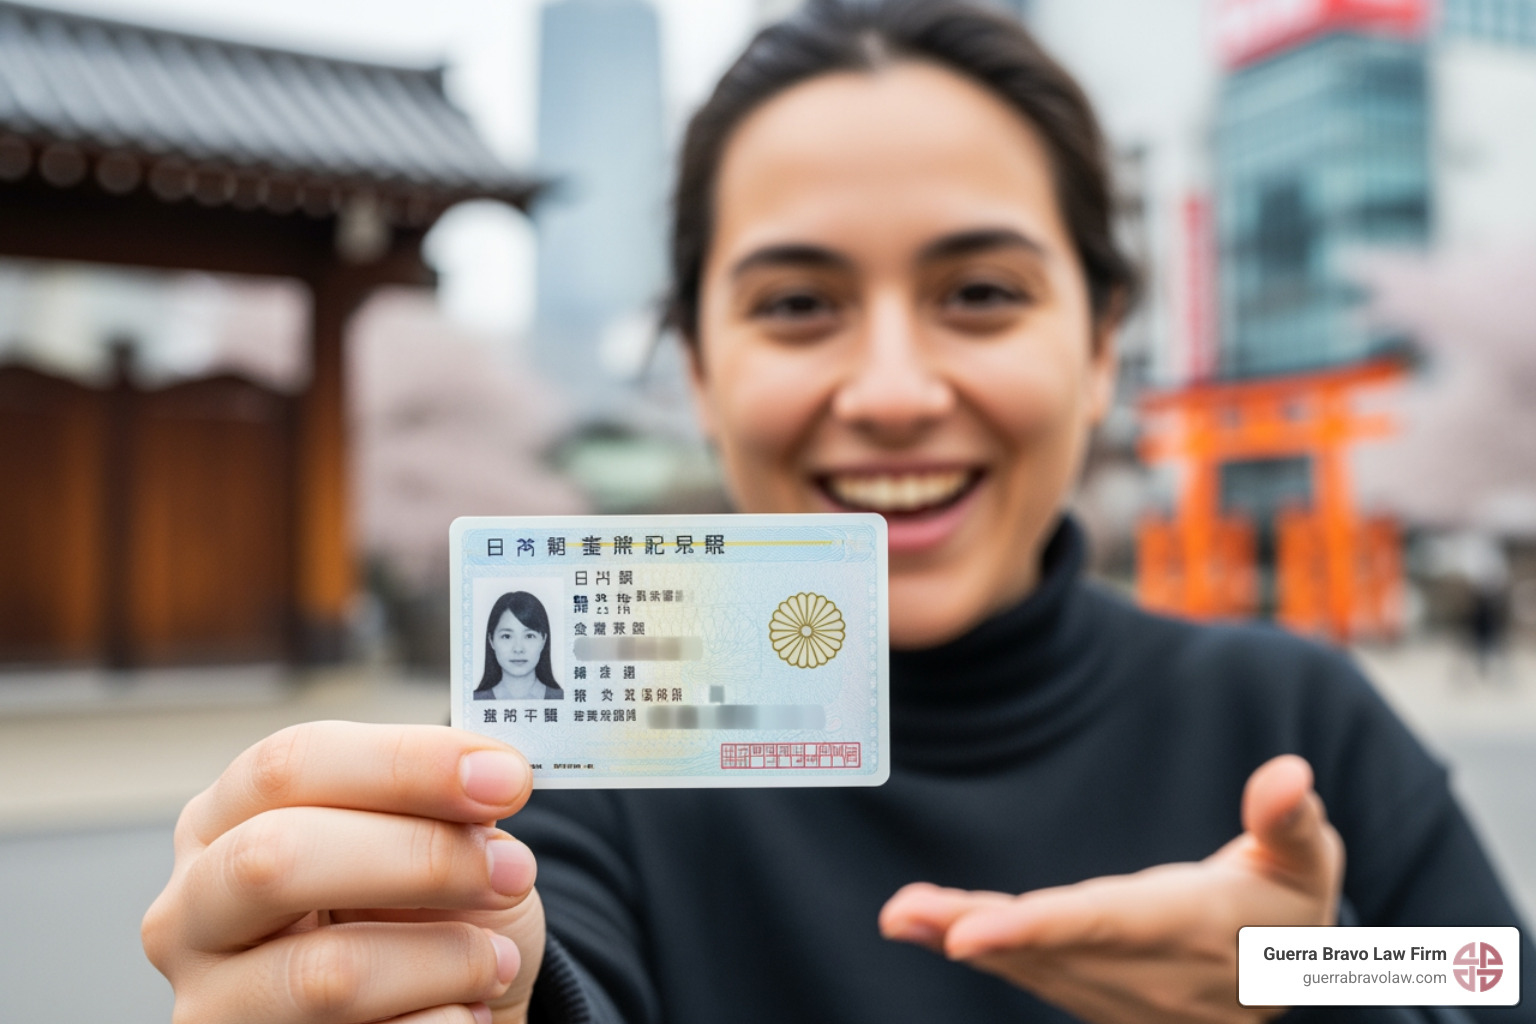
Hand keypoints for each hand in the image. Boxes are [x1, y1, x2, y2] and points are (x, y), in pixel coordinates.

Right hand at [142, 722, 545, 1023]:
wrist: (439, 1017)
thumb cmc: (425, 916)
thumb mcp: (435, 841)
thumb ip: (447, 803)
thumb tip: (492, 776)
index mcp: (226, 820)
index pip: (290, 764)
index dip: (404, 763)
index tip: (505, 778)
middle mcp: (193, 911)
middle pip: (275, 858)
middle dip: (419, 859)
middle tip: (512, 871)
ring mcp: (214, 1004)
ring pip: (326, 974)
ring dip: (446, 959)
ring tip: (496, 960)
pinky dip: (443, 1023)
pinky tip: (465, 1013)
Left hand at [879, 754, 1343, 1023]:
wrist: (1292, 982)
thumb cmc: (1293, 903)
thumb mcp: (1306, 861)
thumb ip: (1290, 820)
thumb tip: (1291, 774)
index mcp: (1189, 928)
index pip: (1106, 926)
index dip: (1040, 928)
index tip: (971, 933)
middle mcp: (1143, 970)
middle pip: (1049, 948)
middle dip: (975, 931)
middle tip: (904, 912)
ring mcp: (1116, 991)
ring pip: (1029, 963)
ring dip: (959, 938)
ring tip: (900, 914)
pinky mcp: (1094, 992)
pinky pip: (1030, 969)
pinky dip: (976, 946)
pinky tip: (921, 926)